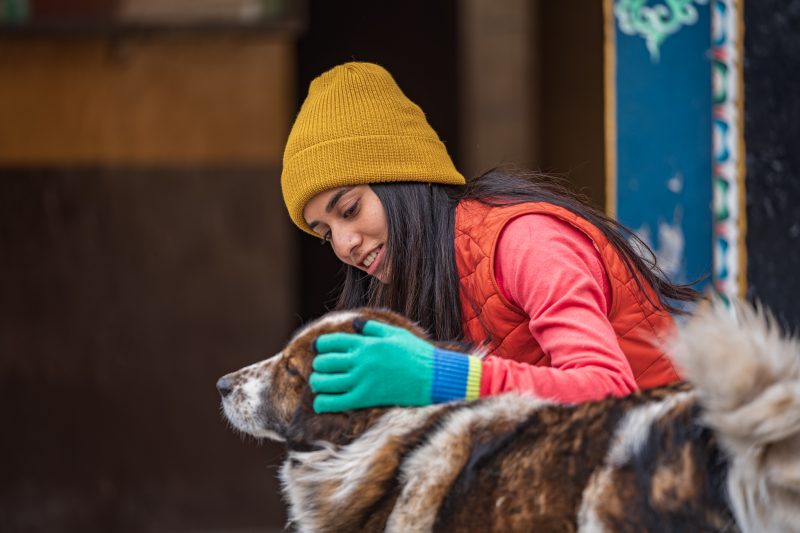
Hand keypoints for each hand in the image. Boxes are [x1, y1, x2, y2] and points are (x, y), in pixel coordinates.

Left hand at [310, 320, 481, 412]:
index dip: (320, 345)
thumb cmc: (416, 353)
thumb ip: (372, 327)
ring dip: (317, 382)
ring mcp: (361, 381)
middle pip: (324, 362)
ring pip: (324, 383)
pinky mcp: (365, 399)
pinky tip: (321, 403)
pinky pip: (335, 403)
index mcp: (365, 343)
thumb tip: (355, 323)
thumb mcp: (395, 333)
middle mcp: (359, 361)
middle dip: (318, 364)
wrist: (432, 377)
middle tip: (320, 368)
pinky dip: (323, 403)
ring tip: (319, 383)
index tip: (319, 348)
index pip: (330, 342)